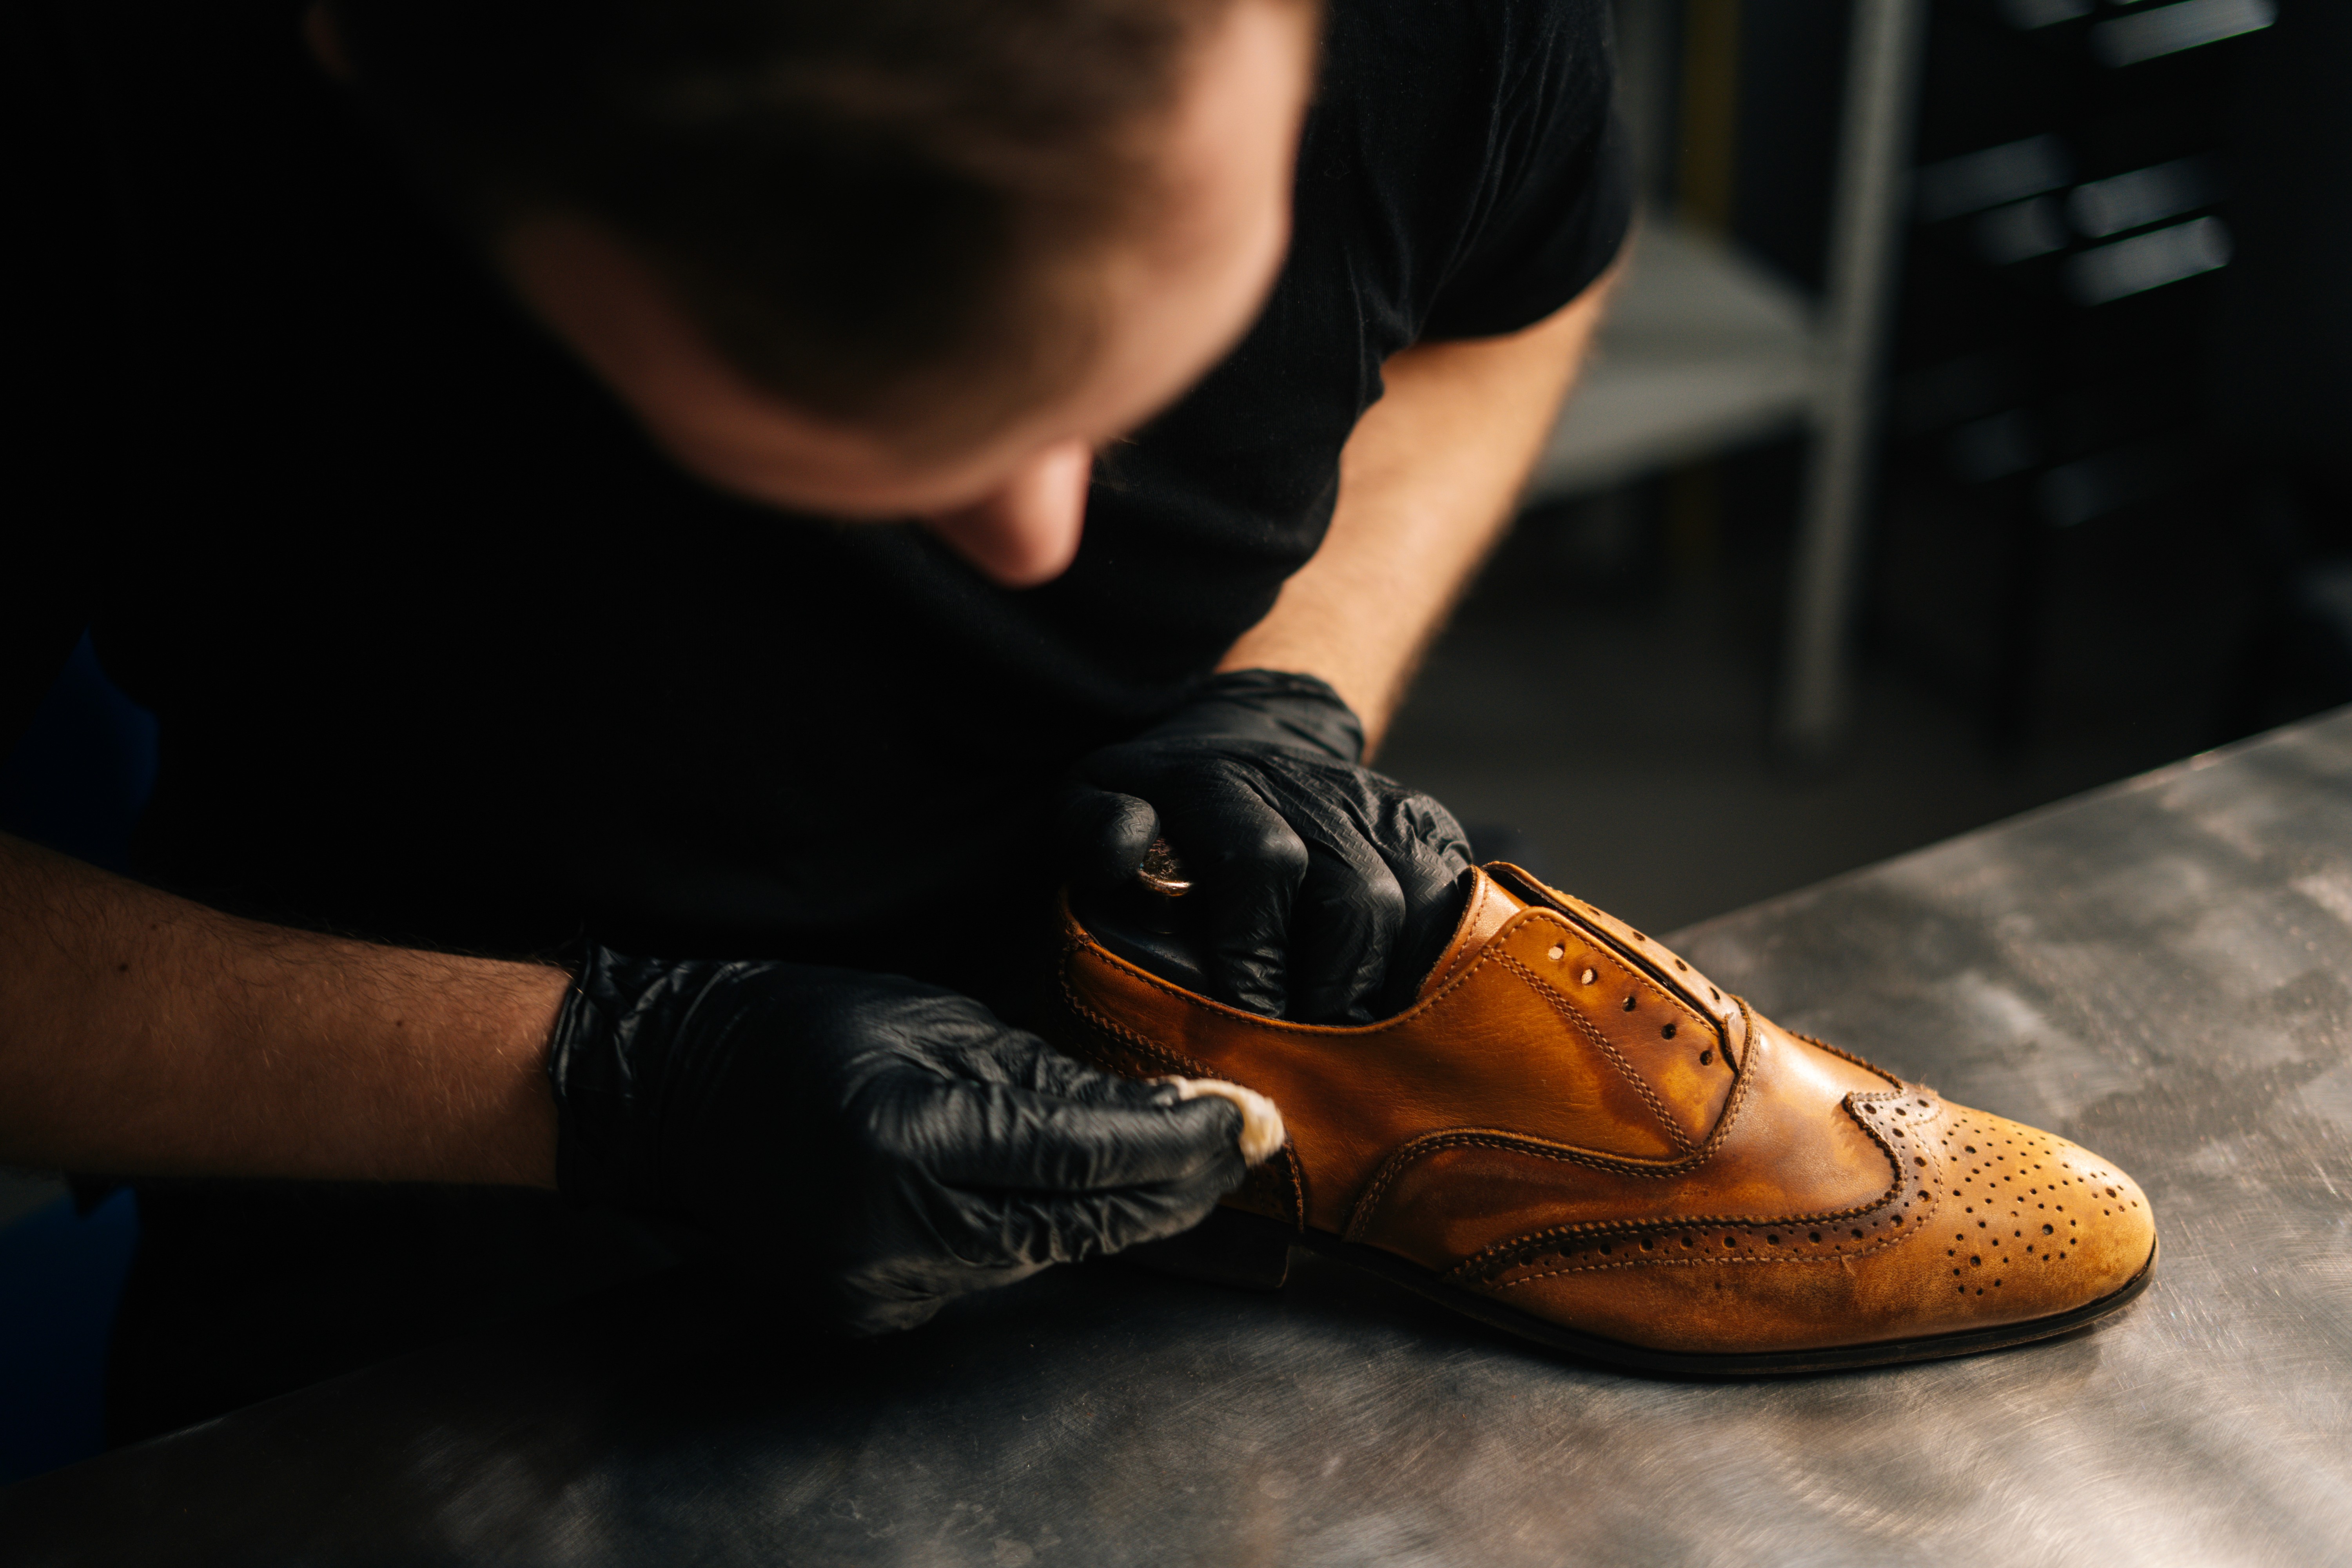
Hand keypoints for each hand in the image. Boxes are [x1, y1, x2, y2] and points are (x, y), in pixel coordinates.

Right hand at [545, 947, 1252, 1333]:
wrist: (671, 1091)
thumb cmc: (803, 1026)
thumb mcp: (935, 1019)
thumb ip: (1045, 1075)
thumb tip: (1155, 1106)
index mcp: (911, 1136)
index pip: (1084, 1154)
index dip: (1179, 1140)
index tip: (1249, 1119)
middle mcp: (897, 1229)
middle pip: (1080, 1224)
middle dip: (1171, 1187)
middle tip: (1240, 1147)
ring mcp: (880, 1286)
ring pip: (1043, 1256)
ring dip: (1111, 1212)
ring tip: (1173, 1164)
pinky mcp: (871, 1313)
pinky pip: (987, 1276)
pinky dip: (1034, 1235)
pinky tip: (1063, 1197)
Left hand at [1060, 670, 1473, 1025]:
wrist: (1246, 741)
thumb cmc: (1164, 805)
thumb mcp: (1100, 800)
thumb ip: (1095, 832)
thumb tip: (1119, 854)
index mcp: (1222, 783)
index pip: (1260, 864)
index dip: (1257, 954)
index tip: (1248, 1019)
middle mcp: (1312, 787)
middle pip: (1358, 900)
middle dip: (1335, 990)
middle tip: (1311, 1054)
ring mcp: (1380, 806)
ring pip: (1419, 910)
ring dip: (1387, 988)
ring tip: (1353, 1041)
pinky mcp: (1429, 828)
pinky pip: (1455, 905)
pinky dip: (1430, 965)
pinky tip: (1393, 1002)